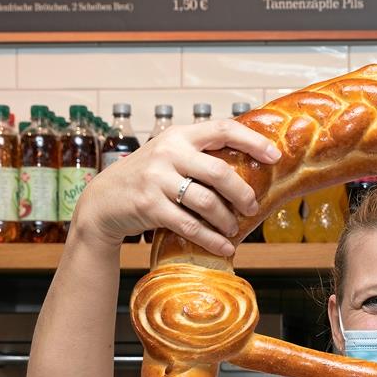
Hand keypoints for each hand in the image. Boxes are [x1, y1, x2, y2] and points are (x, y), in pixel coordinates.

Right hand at [74, 119, 281, 254]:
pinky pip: (190, 225)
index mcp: (179, 136)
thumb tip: (245, 170)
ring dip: (227, 220)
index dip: (253, 141)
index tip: (274, 156)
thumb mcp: (168, 157)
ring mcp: (157, 179)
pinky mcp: (149, 205)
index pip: (223, 129)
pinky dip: (211, 239)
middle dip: (242, 193)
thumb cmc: (145, 179)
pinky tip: (223, 247)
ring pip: (207, 202)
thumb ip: (198, 157)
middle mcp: (168, 153)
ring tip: (233, 229)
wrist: (102, 201)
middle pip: (220, 171)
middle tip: (251, 207)